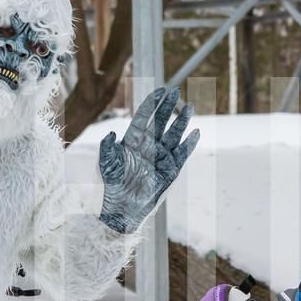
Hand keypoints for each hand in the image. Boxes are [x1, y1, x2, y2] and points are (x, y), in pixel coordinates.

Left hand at [99, 87, 201, 233]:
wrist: (120, 210)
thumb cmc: (110, 187)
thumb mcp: (105, 165)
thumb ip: (107, 148)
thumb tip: (112, 133)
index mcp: (132, 141)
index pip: (144, 117)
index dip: (152, 103)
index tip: (160, 90)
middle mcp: (148, 147)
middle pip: (161, 122)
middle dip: (168, 106)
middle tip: (176, 90)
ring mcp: (160, 158)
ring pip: (173, 135)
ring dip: (181, 121)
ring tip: (190, 107)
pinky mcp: (170, 171)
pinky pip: (181, 154)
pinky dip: (188, 144)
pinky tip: (195, 133)